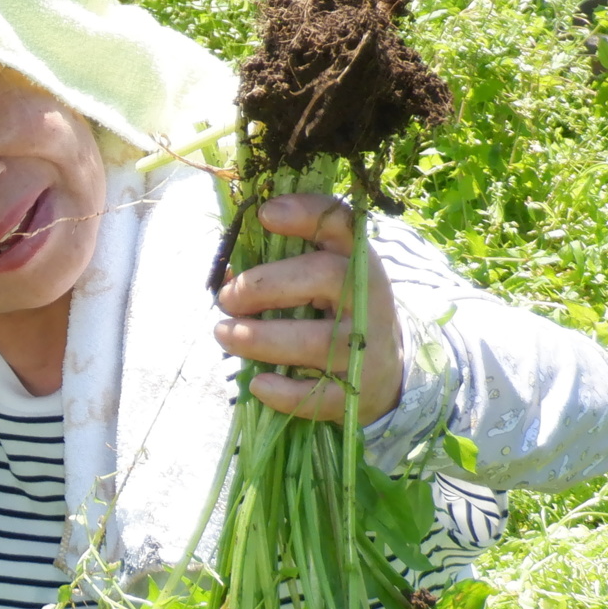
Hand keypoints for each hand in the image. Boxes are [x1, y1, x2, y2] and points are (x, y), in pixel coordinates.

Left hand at [213, 193, 402, 425]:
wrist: (385, 376)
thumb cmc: (336, 318)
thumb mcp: (320, 286)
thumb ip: (278, 272)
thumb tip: (224, 276)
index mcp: (358, 264)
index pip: (342, 225)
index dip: (305, 214)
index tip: (266, 214)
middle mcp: (368, 301)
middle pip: (324, 276)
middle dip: (265, 284)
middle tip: (227, 298)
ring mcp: (365, 349)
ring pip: (313, 340)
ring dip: (259, 338)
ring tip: (222, 334)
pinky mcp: (354, 393)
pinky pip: (316, 394)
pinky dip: (282, 391)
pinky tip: (258, 383)